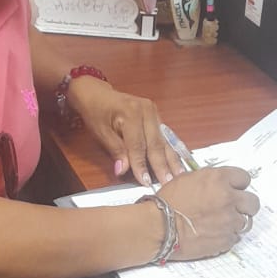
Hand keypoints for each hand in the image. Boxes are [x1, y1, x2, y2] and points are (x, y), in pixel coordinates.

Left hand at [67, 78, 183, 185]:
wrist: (98, 93)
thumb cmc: (96, 112)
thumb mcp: (100, 131)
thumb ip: (115, 150)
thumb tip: (123, 170)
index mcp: (132, 112)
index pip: (138, 145)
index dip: (141, 165)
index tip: (146, 182)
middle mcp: (147, 110)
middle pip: (155, 143)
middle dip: (162, 165)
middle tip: (168, 183)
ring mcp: (155, 112)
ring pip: (164, 140)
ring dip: (172, 160)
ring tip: (180, 176)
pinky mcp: (157, 116)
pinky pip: (165, 136)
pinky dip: (171, 150)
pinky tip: (179, 162)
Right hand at [159, 166, 259, 259]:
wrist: (159, 227)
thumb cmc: (167, 203)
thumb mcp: (187, 179)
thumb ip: (208, 179)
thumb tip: (217, 183)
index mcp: (219, 179)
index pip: (244, 178)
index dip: (238, 185)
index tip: (233, 189)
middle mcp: (229, 198)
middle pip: (253, 201)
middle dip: (244, 204)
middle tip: (233, 207)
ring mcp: (230, 221)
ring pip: (247, 221)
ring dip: (237, 221)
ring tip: (223, 223)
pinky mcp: (226, 239)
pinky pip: (236, 237)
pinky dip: (228, 236)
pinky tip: (215, 234)